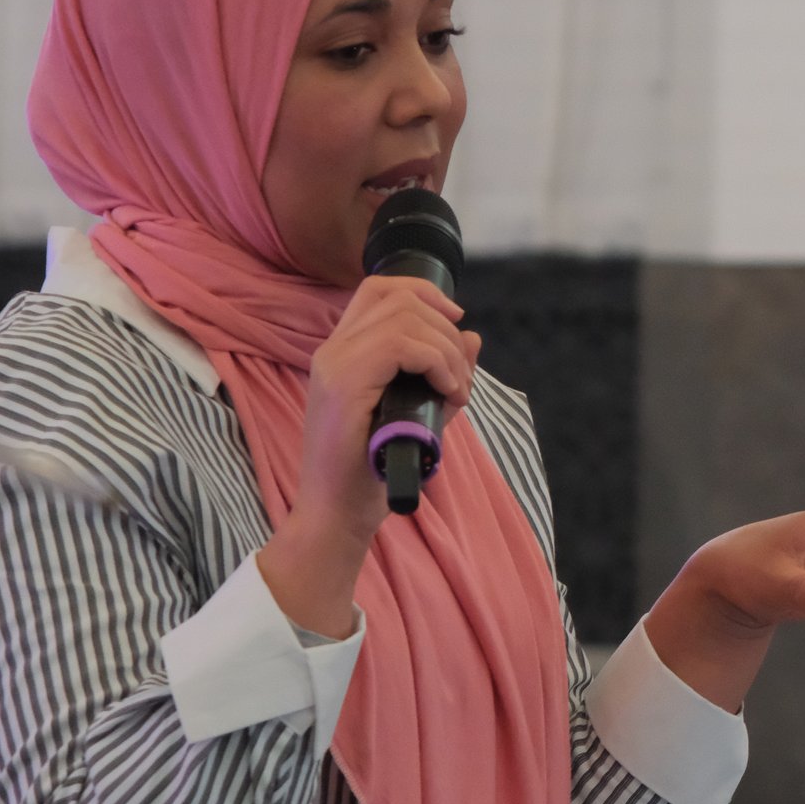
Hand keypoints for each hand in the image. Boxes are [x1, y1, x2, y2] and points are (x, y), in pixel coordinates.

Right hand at [259, 275, 480, 636]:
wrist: (337, 514)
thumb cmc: (373, 470)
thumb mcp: (418, 413)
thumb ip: (442, 374)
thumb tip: (472, 336)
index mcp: (342, 352)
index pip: (379, 289)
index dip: (425, 293)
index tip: (456, 321)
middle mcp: (332, 351)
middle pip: (398, 298)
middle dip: (445, 328)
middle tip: (459, 377)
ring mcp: (334, 366)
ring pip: (404, 319)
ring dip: (446, 351)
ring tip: (456, 390)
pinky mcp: (343, 387)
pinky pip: (400, 347)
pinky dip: (437, 363)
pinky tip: (448, 392)